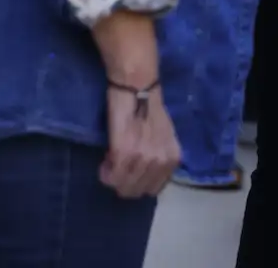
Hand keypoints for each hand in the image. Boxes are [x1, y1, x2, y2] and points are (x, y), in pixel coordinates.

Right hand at [100, 84, 180, 198]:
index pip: (153, 189)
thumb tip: (147, 176)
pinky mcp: (123, 153)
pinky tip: (106, 158)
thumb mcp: (166, 137)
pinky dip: (105, 171)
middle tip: (118, 165)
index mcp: (172, 158)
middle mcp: (159, 162)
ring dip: (113, 176)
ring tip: (112, 159)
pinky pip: (110, 176)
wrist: (137, 86)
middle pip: (136, 191)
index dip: (139, 181)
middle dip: (125, 182)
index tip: (132, 169)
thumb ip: (161, 157)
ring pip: (122, 186)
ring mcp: (142, 159)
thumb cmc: (150, 108)